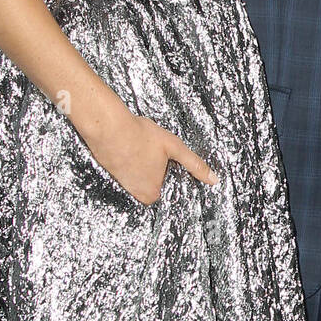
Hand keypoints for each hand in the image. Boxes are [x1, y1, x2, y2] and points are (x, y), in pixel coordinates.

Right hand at [87, 109, 217, 204]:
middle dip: (157, 169)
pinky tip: (132, 148)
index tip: (169, 161)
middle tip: (155, 152)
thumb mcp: (174, 147)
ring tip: (143, 148)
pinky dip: (131, 160)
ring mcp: (121, 184)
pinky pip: (127, 170)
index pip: (169, 190)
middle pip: (154, 183)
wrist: (106, 126)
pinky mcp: (111, 173)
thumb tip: (214, 180)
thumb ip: (194, 164)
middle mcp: (135, 194)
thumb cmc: (139, 136)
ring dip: (143, 164)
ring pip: (140, 176)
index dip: (172, 173)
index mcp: (151, 193)